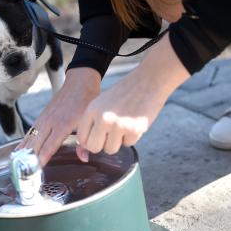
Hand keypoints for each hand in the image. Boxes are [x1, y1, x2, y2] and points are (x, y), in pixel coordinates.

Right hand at [16, 67, 100, 165]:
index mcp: (63, 125)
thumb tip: (83, 158)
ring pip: (31, 137)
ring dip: (24, 151)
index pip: (49, 146)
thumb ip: (85, 142)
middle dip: (29, 158)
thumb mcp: (88, 122)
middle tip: (24, 173)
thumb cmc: (86, 102)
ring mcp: (45, 118)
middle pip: (36, 143)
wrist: (80, 83)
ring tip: (16, 164)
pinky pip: (31, 131)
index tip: (35, 169)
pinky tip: (19, 150)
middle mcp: (51, 122)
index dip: (42, 158)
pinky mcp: (42, 115)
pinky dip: (24, 141)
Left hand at [76, 34, 189, 159]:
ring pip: (110, 149)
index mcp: (92, 109)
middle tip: (110, 136)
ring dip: (117, 142)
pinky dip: (132, 137)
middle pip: (94, 148)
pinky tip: (135, 122)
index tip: (96, 138)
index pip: (82, 137)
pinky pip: (128, 144)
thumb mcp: (102, 102)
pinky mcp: (134, 130)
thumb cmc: (124, 93)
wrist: (148, 81)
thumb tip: (85, 147)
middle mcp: (103, 118)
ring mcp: (118, 125)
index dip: (89, 141)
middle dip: (101, 145)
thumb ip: (93, 121)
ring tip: (124, 126)